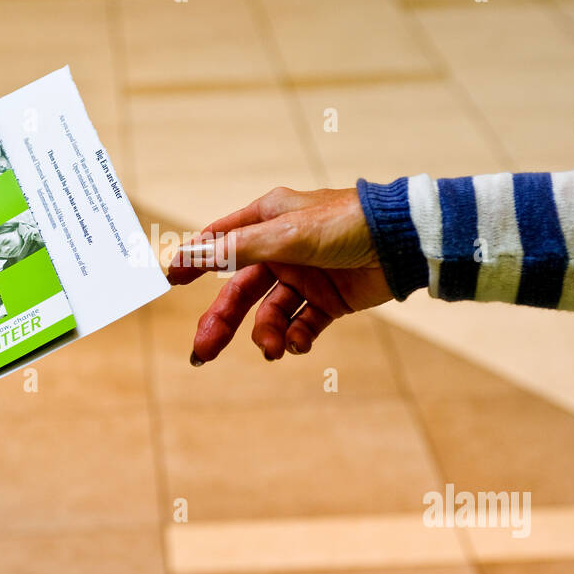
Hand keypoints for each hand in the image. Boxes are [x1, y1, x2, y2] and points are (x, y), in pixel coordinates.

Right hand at [166, 187, 392, 363]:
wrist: (405, 243)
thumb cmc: (345, 224)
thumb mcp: (284, 235)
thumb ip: (236, 249)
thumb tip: (189, 252)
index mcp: (268, 220)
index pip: (220, 243)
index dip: (195, 262)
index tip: (169, 282)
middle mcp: (282, 249)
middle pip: (240, 290)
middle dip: (222, 320)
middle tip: (202, 352)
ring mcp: (306, 276)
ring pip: (271, 313)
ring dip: (266, 334)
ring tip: (272, 350)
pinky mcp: (330, 300)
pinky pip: (302, 325)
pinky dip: (297, 338)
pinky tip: (299, 344)